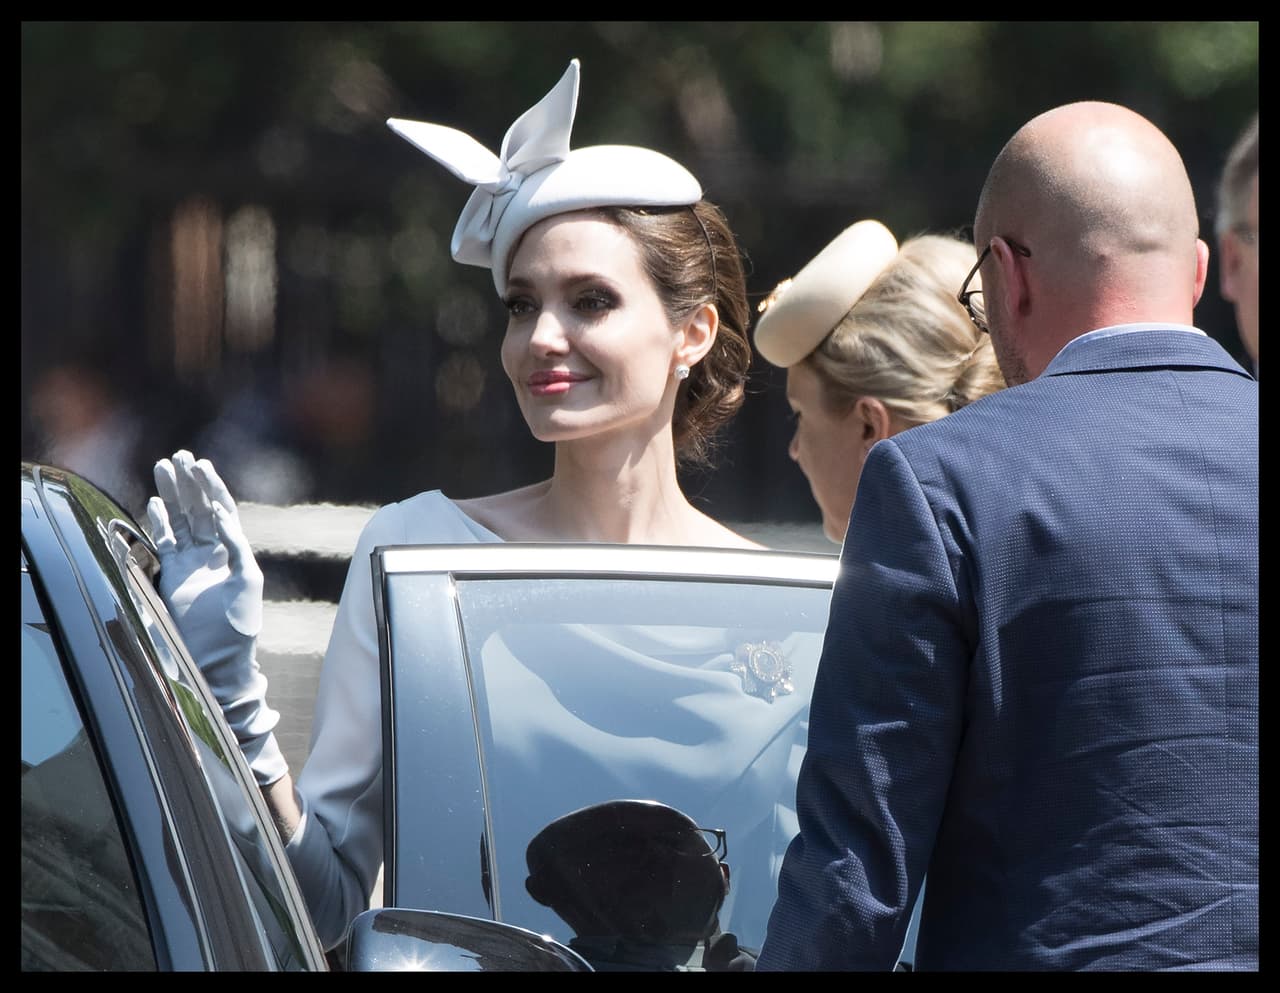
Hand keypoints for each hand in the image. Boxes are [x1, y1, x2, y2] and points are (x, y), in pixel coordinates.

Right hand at [146, 450, 285, 784]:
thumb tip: (227, 520)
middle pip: (199, 508)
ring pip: (180, 520)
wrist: (217, 659)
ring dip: (172, 495)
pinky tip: (154, 503)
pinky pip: (164, 543)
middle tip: (180, 457)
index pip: (222, 510)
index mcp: (233, 551)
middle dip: (189, 483)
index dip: (212, 486)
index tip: (201, 464)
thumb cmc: (238, 625)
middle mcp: (212, 553)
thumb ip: (236, 549)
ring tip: (164, 467)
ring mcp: (190, 564)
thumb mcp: (246, 582)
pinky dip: (159, 523)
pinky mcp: (172, 576)